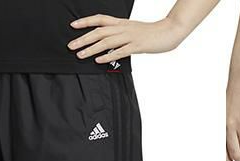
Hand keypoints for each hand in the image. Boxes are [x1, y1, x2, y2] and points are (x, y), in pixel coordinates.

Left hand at [67, 15, 185, 63]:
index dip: (86, 22)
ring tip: (80, 55)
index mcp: (121, 23)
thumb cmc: (151, 33)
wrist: (169, 31)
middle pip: (99, 32)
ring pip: (106, 42)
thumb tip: (109, 43)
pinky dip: (108, 56)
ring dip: (91, 48)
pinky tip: (99, 60)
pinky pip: (120, 51)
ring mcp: (130, 37)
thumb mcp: (133, 30)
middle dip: (83, 39)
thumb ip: (121, 34)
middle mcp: (123, 28)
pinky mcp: (137, 46)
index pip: (100, 20)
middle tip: (71, 46)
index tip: (73, 26)